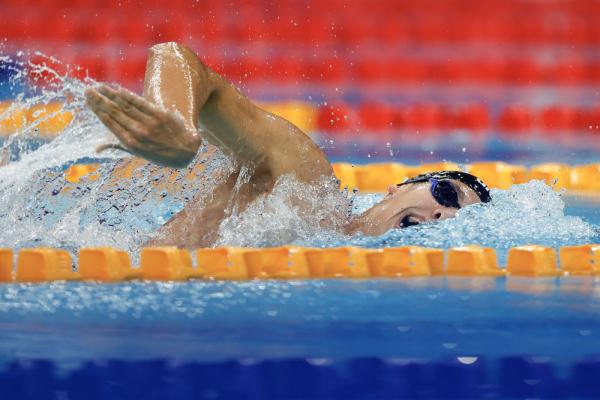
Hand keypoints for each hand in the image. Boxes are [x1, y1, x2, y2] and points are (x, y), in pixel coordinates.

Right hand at [85, 85, 200, 167]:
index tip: (88, 100)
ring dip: (110, 94)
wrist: (185, 150)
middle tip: (87, 90)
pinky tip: (117, 88)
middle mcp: (138, 133)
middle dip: (99, 100)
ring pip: (125, 105)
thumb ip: (117, 146)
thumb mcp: (138, 153)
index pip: (110, 122)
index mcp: (131, 143)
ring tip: (99, 87)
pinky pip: (140, 102)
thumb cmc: (159, 152)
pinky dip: (127, 95)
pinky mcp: (160, 115)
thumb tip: (96, 148)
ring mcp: (149, 123)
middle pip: (114, 112)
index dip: (97, 110)